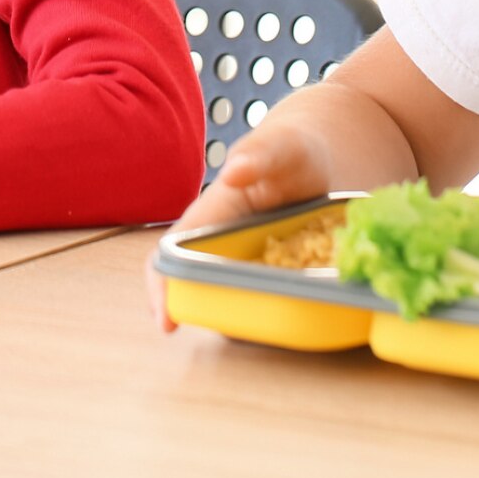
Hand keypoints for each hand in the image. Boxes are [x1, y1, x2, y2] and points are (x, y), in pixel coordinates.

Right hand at [147, 122, 331, 331]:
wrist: (317, 160)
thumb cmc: (291, 149)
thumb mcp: (280, 148)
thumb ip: (259, 155)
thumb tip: (234, 171)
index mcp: (211, 214)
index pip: (172, 251)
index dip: (161, 285)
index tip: (166, 322)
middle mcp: (221, 243)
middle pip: (197, 285)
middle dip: (208, 313)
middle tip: (238, 330)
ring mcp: (246, 262)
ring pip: (232, 298)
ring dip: (245, 316)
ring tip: (278, 321)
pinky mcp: (273, 274)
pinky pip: (266, 299)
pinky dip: (278, 310)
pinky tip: (304, 310)